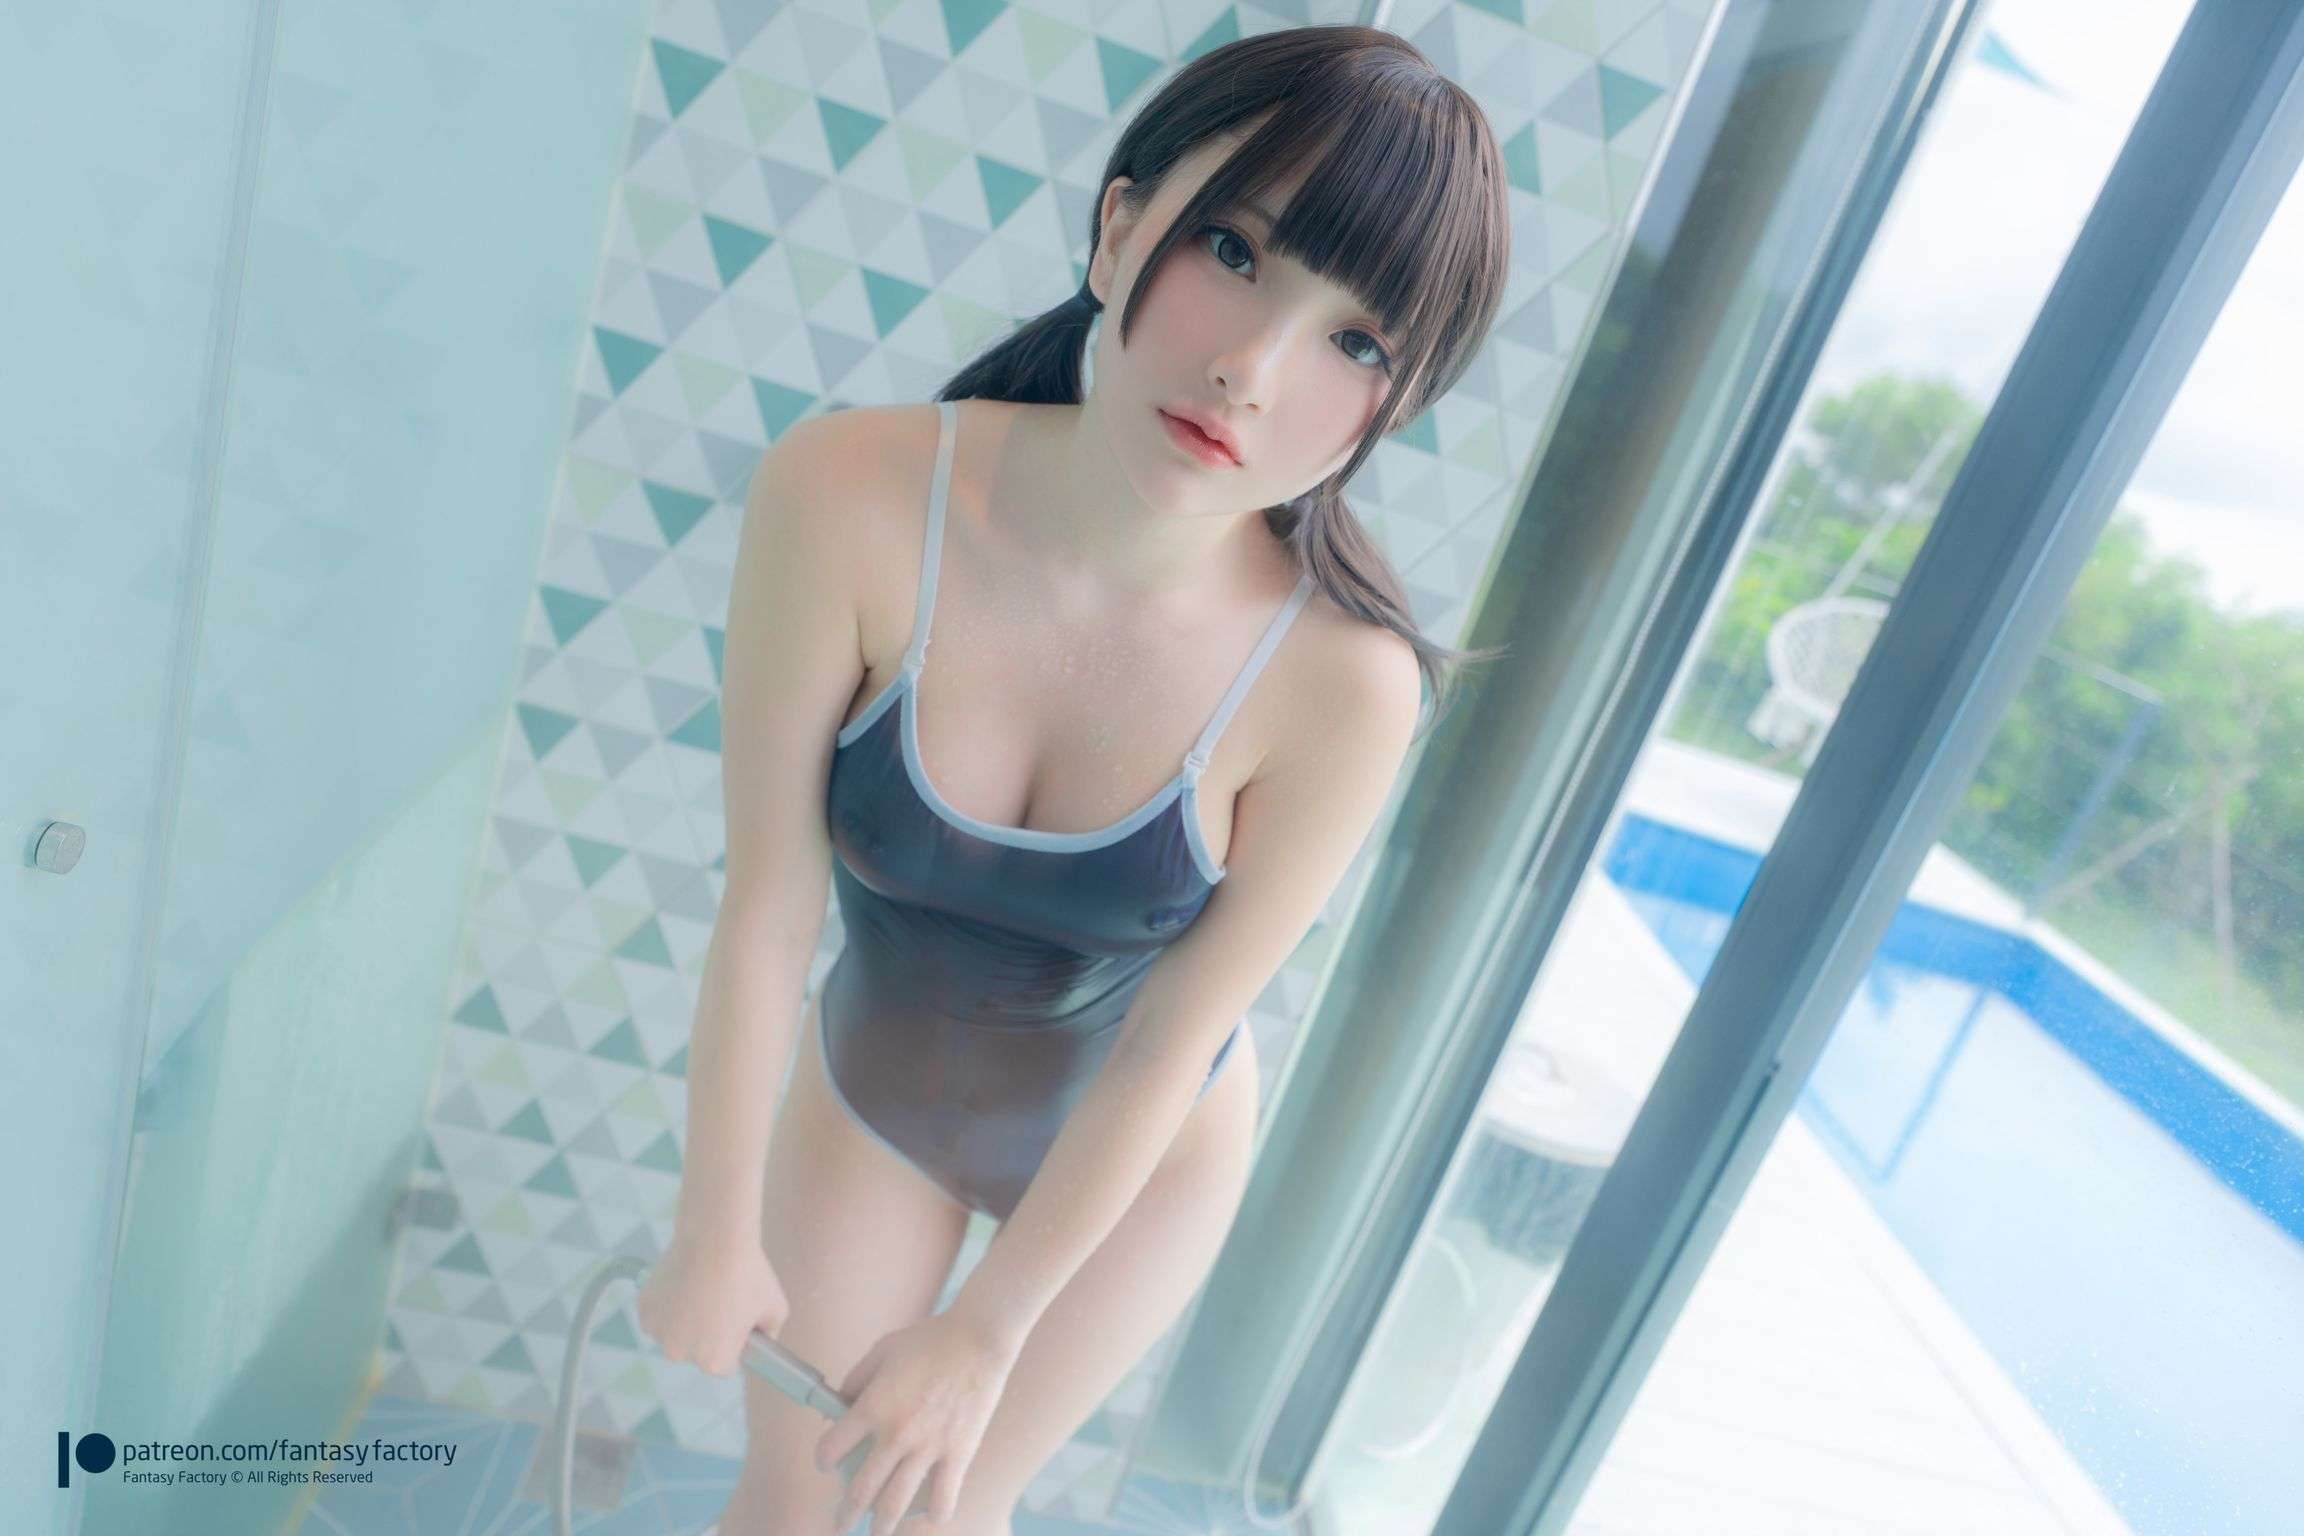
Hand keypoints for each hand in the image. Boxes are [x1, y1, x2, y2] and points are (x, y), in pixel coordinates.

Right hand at [634, 1235, 789, 1377]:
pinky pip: (660, 1316)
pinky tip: (685, 1285)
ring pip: (676, 1334)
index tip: (737, 1321)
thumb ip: (770, 1334)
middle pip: (697, 1352)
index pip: (726, 1365)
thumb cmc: (748, 1273)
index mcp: (714, 1361)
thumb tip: (762, 1342)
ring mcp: (659, 1333)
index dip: (734, 1343)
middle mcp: (681, 1354)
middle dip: (708, 1334)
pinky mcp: (645, 1311)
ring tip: (702, 1291)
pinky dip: (669, 1305)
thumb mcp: (777, 1309)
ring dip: (685, 1321)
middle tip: (720, 1302)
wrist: (716, 1238)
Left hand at [818, 1309, 1020, 1532]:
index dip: (823, 1459)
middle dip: (845, 1515)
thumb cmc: (930, 1340)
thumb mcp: (883, 1350)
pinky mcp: (958, 1453)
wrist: (980, 1338)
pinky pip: (943, 1498)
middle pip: (860, 1491)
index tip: (827, 1464)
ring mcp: (928, 1448)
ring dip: (882, 1527)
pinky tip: (927, 1516)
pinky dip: (933, 1514)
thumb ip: (857, 1379)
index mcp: (872, 1407)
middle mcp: (895, 1435)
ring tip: (878, 1533)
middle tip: (841, 1526)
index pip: (831, 1448)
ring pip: (896, 1504)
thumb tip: (841, 1404)